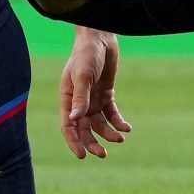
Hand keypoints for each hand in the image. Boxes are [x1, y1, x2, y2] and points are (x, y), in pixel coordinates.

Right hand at [60, 27, 130, 159]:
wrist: (100, 37)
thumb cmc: (85, 54)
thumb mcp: (82, 76)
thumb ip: (80, 97)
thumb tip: (73, 119)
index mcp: (67, 99)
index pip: (68, 126)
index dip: (74, 142)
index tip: (83, 155)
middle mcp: (79, 102)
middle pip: (84, 129)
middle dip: (93, 143)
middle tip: (104, 154)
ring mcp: (93, 99)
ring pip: (99, 124)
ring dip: (109, 133)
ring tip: (121, 138)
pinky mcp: (106, 94)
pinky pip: (112, 113)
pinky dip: (118, 121)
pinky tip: (127, 127)